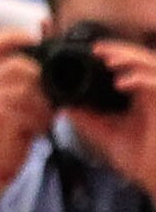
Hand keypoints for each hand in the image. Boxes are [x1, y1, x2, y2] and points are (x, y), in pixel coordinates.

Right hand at [0, 30, 49, 206]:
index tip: (34, 40)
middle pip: (19, 66)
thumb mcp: (18, 94)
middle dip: (43, 82)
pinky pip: (26, 110)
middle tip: (50, 100)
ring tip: (44, 117)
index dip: (13, 36)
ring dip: (44, 105)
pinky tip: (37, 128)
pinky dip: (39, 120)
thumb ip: (32, 73)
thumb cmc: (12, 124)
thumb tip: (50, 42)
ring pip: (26, 89)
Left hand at [68, 41, 155, 201]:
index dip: (116, 55)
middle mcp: (155, 95)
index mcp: (143, 97)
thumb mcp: (109, 136)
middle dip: (121, 51)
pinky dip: (141, 80)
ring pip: (152, 67)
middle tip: (97, 50)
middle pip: (144, 61)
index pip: (133, 67)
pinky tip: (122, 83)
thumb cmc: (142, 161)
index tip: (92, 52)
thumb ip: (89, 120)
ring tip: (108, 60)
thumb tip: (64, 108)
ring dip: (131, 59)